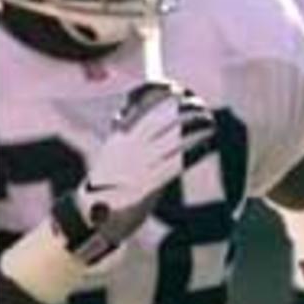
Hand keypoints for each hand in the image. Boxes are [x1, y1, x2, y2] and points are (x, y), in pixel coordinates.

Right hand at [54, 81, 213, 263]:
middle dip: (184, 112)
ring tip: (210, 123)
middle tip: (201, 105)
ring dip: (194, 132)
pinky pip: (176, 165)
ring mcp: (139, 167)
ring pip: (172, 143)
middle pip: (161, 124)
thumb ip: (125, 133)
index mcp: (121, 139)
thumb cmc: (108, 181)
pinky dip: (193, 154)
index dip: (164, 100)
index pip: (144, 113)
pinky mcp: (149, 186)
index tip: (181, 91)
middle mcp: (130, 150)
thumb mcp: (113, 152)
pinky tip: (206, 147)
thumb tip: (129, 112)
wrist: (93, 213)